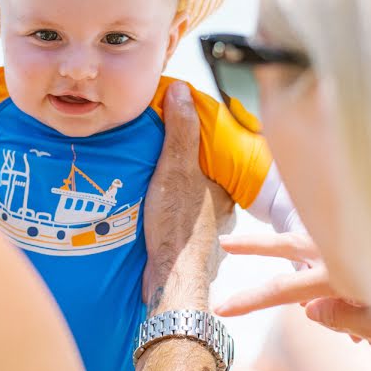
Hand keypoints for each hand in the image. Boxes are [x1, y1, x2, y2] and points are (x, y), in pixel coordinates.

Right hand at [142, 82, 235, 312]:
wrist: (170, 280)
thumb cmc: (177, 226)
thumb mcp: (176, 170)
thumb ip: (181, 132)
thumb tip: (182, 91)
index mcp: (225, 188)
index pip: (214, 153)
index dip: (196, 138)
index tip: (174, 126)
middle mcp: (221, 210)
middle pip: (201, 177)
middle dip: (181, 165)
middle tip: (155, 150)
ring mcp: (206, 232)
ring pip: (190, 201)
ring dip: (171, 191)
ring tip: (145, 178)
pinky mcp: (188, 249)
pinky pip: (177, 222)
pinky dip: (164, 213)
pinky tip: (146, 210)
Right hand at [215, 232, 370, 344]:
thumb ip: (347, 320)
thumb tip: (309, 311)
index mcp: (341, 274)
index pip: (281, 290)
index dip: (248, 300)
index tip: (220, 307)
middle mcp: (342, 246)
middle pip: (285, 244)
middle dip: (254, 245)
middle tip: (226, 242)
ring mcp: (355, 232)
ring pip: (314, 234)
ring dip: (294, 242)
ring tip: (284, 248)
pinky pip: (342, 236)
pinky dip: (335, 248)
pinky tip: (355, 274)